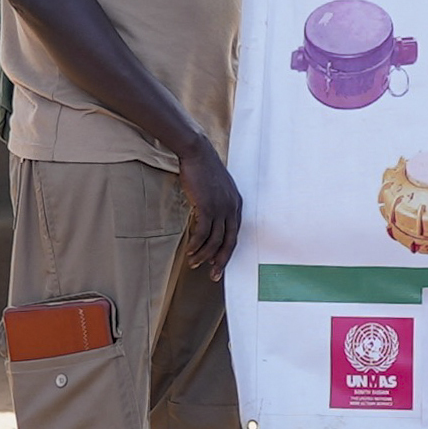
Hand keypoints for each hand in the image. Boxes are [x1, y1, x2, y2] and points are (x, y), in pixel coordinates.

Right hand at [176, 140, 245, 274]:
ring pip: (214, 240)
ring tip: (194, 263)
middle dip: (220, 261)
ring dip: (203, 254)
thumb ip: (218, 203)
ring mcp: (221, 208)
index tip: (219, 264)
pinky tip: (190, 251)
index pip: (235, 235)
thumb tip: (209, 218)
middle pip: (229, 242)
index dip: (227, 252)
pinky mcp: (207, 206)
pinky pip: (203, 233)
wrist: (197, 153)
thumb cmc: (204, 169)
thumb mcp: (218, 188)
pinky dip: (196, 244)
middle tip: (213, 275)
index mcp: (237, 205)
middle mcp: (232, 208)